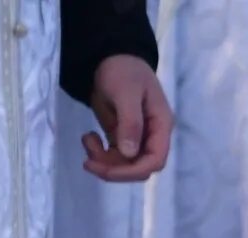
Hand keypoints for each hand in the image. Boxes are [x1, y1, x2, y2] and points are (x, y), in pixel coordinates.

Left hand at [84, 55, 172, 182]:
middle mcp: (152, 136)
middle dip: (114, 169)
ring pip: (124, 166)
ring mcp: (137, 138)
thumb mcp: (126, 92)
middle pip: (139, 168)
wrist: (110, 56)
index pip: (155, 160)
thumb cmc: (123, 70)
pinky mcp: (122, 137)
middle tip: (88, 161)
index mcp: (160, 125)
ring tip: (87, 140)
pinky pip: (114, 158)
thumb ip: (130, 123)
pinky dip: (99, 154)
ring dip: (103, 162)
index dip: (133, 171)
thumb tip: (130, 153)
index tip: (108, 170)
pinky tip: (89, 138)